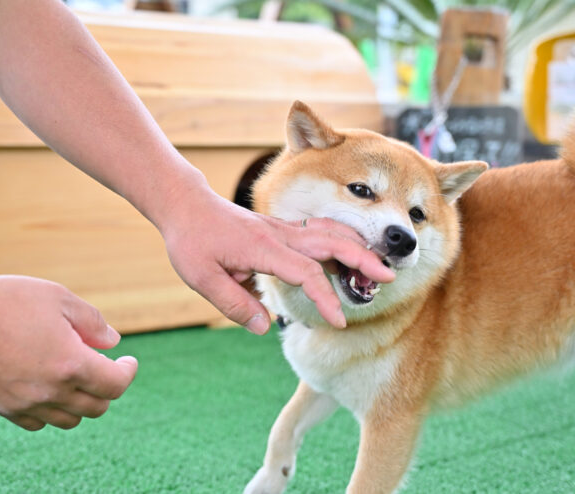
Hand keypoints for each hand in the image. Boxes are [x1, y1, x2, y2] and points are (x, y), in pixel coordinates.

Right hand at [0, 275, 136, 430]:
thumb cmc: (8, 301)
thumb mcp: (59, 298)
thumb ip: (92, 322)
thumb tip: (113, 343)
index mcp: (72, 364)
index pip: (116, 385)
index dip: (128, 372)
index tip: (128, 361)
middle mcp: (52, 391)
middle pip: (97, 407)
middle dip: (107, 387)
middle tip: (103, 367)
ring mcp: (27, 403)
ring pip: (70, 419)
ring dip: (81, 402)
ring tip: (76, 377)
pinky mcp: (4, 408)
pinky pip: (38, 422)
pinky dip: (51, 410)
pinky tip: (48, 388)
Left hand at [160, 192, 394, 332]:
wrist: (186, 206)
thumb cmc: (192, 241)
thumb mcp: (202, 278)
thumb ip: (234, 304)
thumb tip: (264, 327)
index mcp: (262, 248)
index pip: (306, 273)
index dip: (325, 298)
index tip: (339, 322)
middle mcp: (279, 235)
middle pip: (331, 243)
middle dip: (362, 259)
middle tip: (388, 277)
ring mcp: (283, 228)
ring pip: (330, 232)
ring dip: (357, 246)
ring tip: (379, 265)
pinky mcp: (282, 228)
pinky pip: (320, 230)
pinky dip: (343, 239)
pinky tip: (353, 251)